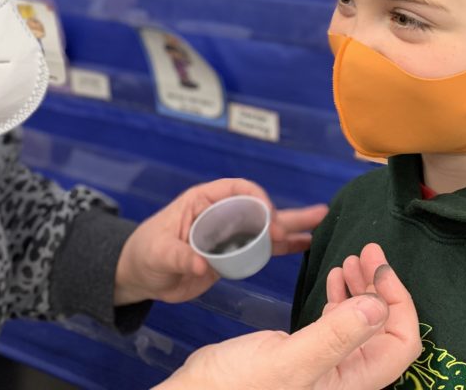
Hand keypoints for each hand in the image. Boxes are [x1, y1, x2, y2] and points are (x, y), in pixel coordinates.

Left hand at [114, 178, 326, 304]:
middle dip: (283, 214)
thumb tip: (201, 263)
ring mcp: (230, 235)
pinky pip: (263, 249)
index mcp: (203, 201)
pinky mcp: (234, 255)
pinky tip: (307, 245)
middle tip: (311, 222)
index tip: (270, 220)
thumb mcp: (157, 252)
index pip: (237, 190)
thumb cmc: (144, 253)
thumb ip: (178, 255)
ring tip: (323, 222)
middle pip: (259, 207)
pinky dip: (285, 247)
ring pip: (267, 227)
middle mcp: (222, 214)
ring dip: (293, 226)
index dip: (257, 200)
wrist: (141, 275)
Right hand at [155, 254, 419, 389]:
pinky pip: (337, 322)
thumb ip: (336, 334)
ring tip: (352, 257)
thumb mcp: (290, 361)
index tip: (379, 267)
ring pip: (362, 322)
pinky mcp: (306, 353)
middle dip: (381, 286)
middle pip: (385, 329)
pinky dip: (341, 296)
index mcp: (352, 383)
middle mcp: (346, 376)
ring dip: (362, 287)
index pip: (401, 343)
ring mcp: (327, 365)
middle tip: (367, 250)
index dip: (399, 302)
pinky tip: (335, 277)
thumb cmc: (238, 388)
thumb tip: (379, 304)